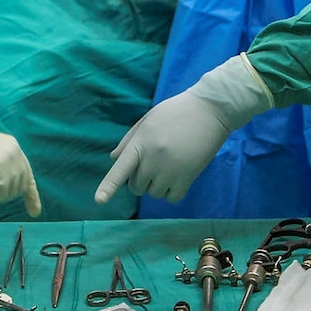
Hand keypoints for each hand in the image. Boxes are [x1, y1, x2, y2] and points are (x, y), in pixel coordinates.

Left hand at [94, 54, 272, 204]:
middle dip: (141, 179)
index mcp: (141, 143)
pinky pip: (172, 198)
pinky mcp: (188, 177)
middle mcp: (153, 159)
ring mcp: (171, 170)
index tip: (99, 201)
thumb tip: (114, 160)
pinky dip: (172, 192)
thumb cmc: (176, 111)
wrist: (210, 110)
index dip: (108, 186)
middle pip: (136, 186)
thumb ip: (129, 140)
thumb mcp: (148, 119)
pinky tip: (179, 176)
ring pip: (154, 193)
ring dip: (157, 185)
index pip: (121, 169)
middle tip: (154, 163)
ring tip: (169, 165)